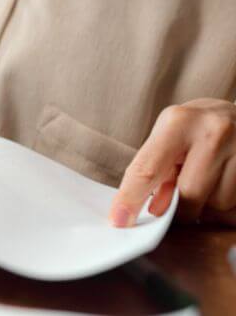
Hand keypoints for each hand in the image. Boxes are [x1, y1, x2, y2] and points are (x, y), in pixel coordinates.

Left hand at [110, 99, 235, 227]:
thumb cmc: (197, 128)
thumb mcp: (170, 137)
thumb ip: (156, 172)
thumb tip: (153, 211)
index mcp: (179, 122)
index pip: (148, 169)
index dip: (130, 199)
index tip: (119, 221)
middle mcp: (213, 133)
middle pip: (188, 196)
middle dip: (180, 208)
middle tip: (179, 201)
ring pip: (217, 206)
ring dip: (208, 207)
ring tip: (209, 183)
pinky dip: (226, 209)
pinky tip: (225, 187)